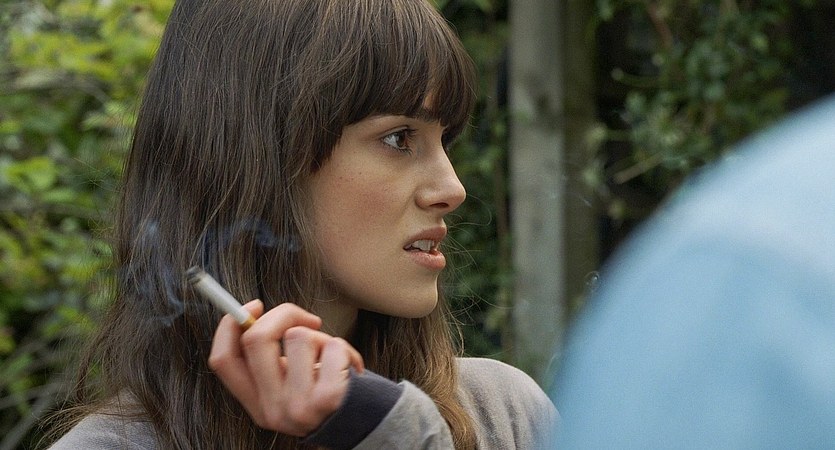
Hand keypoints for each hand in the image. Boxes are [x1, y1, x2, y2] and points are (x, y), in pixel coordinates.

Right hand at [208, 300, 363, 435]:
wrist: (362, 425)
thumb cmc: (326, 395)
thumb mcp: (289, 385)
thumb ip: (269, 360)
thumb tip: (254, 312)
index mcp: (256, 403)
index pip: (223, 360)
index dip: (229, 326)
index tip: (253, 306)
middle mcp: (271, 408)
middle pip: (256, 338)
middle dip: (284, 314)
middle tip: (309, 320)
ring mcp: (297, 406)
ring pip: (298, 336)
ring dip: (321, 336)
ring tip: (331, 357)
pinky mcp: (327, 399)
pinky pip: (332, 346)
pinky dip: (346, 349)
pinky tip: (350, 367)